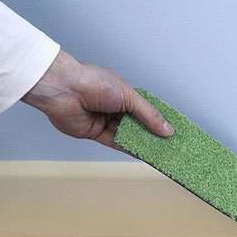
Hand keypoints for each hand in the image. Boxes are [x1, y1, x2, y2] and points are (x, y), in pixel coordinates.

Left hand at [20, 49, 173, 152]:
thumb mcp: (128, 96)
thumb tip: (167, 129)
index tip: (173, 131)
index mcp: (123, 94)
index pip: (145, 110)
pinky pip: (115, 143)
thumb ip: (148, 115)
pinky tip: (143, 154)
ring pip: (128, 135)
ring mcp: (105, 120)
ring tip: (161, 153)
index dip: (158, 121)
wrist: (63, 89)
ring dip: (142, 143)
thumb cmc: (93, 82)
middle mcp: (114, 108)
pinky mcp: (95, 133)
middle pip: (137, 125)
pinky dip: (129, 149)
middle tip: (170, 146)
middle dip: (152, 135)